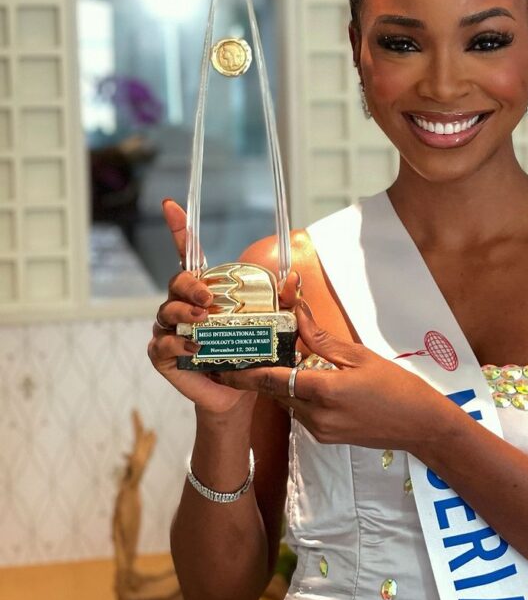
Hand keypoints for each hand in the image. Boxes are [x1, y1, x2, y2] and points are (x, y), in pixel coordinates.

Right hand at [146, 198, 302, 415]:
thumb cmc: (251, 353)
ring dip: (184, 312)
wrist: (239, 394)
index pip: (188, 255)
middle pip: (177, 283)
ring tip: (203, 320)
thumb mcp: (272, 324)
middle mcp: (183, 305)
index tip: (170, 205)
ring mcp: (170, 328)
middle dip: (190, 286)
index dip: (179, 230)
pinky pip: (161, 342)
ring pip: (166, 310)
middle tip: (208, 298)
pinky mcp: (163, 354)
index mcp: (205, 291)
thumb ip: (283, 301)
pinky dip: (177, 342)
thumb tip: (294, 278)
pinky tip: (194, 346)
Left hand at [218, 300, 456, 452]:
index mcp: (324, 391)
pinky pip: (301, 412)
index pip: (271, 380)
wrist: (420, 426)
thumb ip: (322, 339)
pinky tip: (307, 379)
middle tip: (246, 352)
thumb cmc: (397, 387)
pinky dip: (297, 395)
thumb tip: (297, 313)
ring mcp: (320, 430)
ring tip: (276, 361)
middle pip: (275, 392)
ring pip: (286, 402)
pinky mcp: (325, 437)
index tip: (223, 364)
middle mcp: (316, 415)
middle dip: (261, 374)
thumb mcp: (360, 356)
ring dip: (280, 384)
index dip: (244, 373)